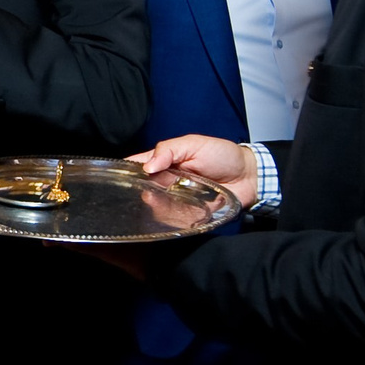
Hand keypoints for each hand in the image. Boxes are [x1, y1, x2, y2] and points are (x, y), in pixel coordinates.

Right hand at [130, 133, 261, 209]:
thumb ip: (169, 150)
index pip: (138, 166)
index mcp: (164, 161)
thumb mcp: (194, 144)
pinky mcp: (187, 215)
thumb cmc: (222, 155)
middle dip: (141, 192)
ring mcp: (175, 199)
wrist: (249, 176)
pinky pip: (172, 220)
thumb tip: (147, 166)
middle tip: (148, 193)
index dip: (125, 171)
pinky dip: (171, 219)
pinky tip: (174, 214)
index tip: (115, 177)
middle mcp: (166, 181)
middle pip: (143, 190)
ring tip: (163, 203)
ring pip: (155, 207)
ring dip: (156, 206)